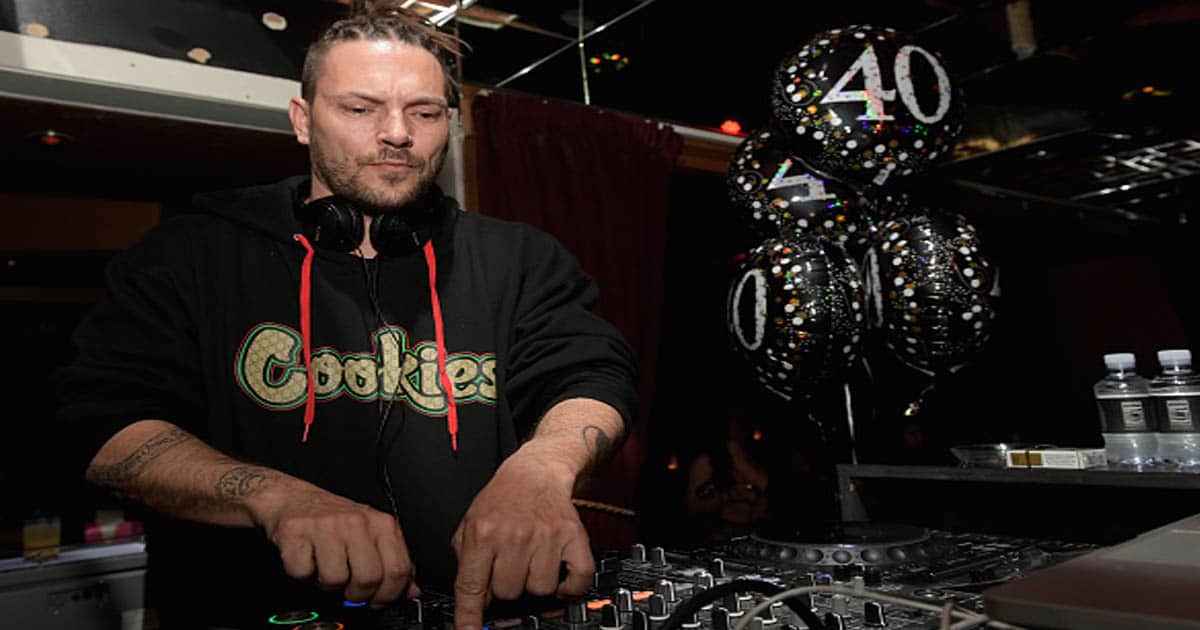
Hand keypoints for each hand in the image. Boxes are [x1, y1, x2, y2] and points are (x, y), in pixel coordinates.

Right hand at [251, 479, 419, 605]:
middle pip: (369, 578)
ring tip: (326, 567)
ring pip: (335, 579)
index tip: (379, 601)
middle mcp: (356, 522)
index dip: (389, 595)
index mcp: (381, 524)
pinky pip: (303, 573)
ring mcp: (326, 526)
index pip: (398, 570)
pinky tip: (309, 559)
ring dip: (328, 584)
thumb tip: (412, 591)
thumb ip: (394, 562)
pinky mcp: (297, 532)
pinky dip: (303, 575)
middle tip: (350, 589)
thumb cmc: (335, 521)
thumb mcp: (373, 535)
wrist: (294, 500)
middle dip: (358, 594)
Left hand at [451, 451, 592, 629]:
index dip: (469, 616)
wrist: (536, 472)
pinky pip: (576, 580)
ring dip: (535, 582)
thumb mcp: (470, 524)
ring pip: (540, 590)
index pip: (472, 586)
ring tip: (532, 561)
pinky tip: (559, 572)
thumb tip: (473, 602)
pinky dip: (570, 585)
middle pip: (508, 593)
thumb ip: (466, 562)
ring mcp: (546, 536)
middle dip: (507, 585)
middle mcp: (514, 534)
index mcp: (483, 532)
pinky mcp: (573, 536)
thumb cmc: (503, 499)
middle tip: (510, 564)